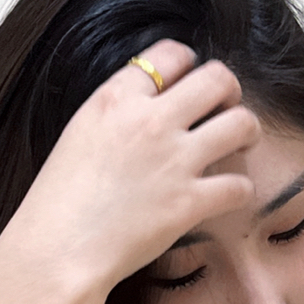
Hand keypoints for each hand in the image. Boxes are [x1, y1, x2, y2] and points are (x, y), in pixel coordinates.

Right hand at [1, 41, 260, 299]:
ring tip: (240, 145)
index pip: (171, 53)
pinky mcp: (189, 203)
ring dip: (247, 132)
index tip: (190, 83)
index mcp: (116, 99)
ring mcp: (174, 161)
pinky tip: (229, 195)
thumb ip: (116, 115)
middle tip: (226, 109)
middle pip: (217, 78)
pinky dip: (241, 190)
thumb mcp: (79, 134)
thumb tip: (145, 110)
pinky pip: (240, 185)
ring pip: (242, 122)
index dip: (189, 64)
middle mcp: (150, 121)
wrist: (57, 250)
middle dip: (229, 90)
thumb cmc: (57, 202)